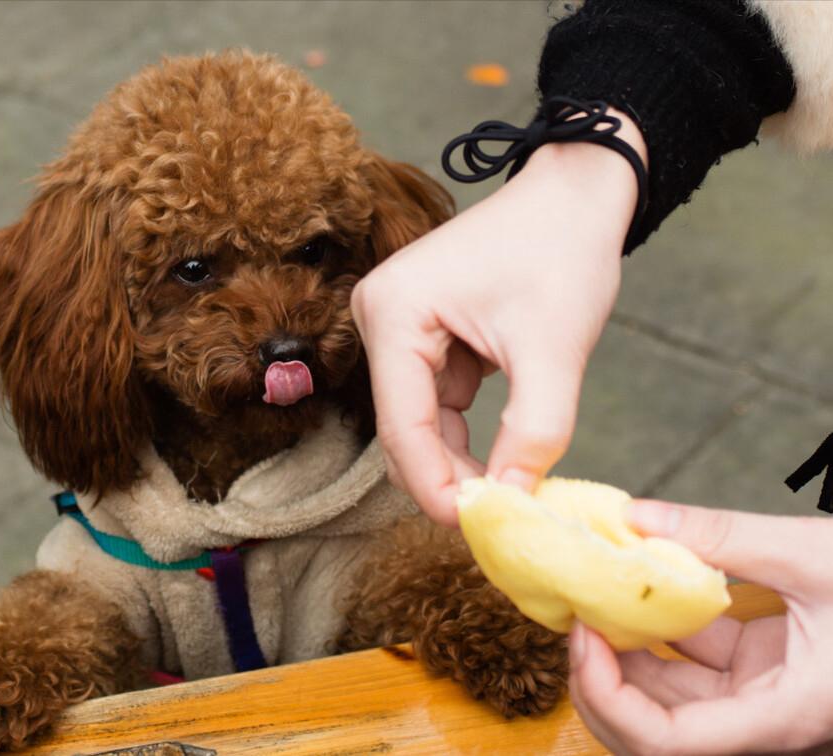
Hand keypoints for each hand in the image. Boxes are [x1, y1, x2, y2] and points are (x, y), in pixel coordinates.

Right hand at [352, 112, 643, 525]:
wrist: (577, 193)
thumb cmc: (563, 250)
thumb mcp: (554, 350)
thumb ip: (535, 433)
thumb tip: (513, 503)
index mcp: (394, 312)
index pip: (402, 424)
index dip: (435, 485)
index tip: (480, 530)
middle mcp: (379, 317)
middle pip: (402, 428)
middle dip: (447, 477)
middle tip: (499, 522)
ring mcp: (396, 326)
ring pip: (419, 422)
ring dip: (460, 458)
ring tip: (510, 490)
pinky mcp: (420, 335)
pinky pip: (436, 402)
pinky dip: (467, 432)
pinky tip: (502, 452)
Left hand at [570, 501, 832, 754]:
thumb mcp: (815, 555)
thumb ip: (722, 536)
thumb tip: (634, 515)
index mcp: (784, 715)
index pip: (668, 744)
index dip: (609, 701)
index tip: (583, 636)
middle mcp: (765, 718)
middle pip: (653, 727)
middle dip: (599, 677)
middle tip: (571, 611)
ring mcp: (761, 694)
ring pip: (667, 694)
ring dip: (623, 650)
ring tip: (593, 590)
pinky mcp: (762, 666)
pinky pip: (694, 660)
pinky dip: (658, 627)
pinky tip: (634, 582)